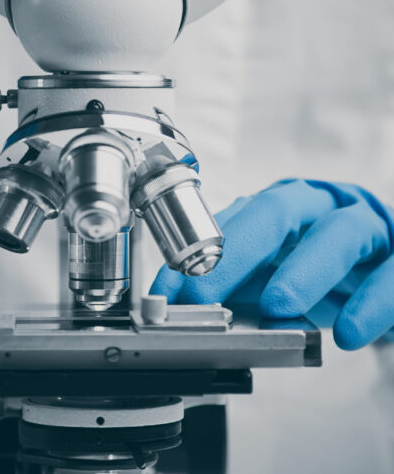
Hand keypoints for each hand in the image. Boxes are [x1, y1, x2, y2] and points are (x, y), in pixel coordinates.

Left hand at [151, 179, 393, 349]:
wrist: (386, 272)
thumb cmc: (323, 270)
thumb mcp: (273, 274)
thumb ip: (237, 286)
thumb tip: (187, 308)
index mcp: (279, 207)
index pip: (230, 222)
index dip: (195, 255)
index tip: (168, 294)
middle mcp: (318, 207)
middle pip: (276, 212)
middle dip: (235, 253)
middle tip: (205, 297)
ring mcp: (365, 225)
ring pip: (340, 232)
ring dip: (304, 270)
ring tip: (278, 309)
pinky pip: (392, 273)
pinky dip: (370, 302)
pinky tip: (349, 333)